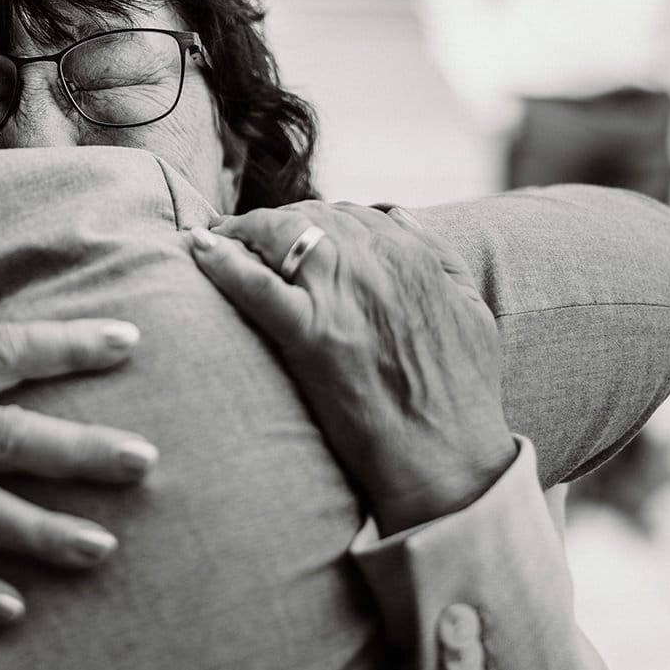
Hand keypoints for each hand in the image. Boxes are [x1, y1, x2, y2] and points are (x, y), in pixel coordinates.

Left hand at [190, 202, 513, 531]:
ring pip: (279, 234)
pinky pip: (254, 284)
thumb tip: (399, 215)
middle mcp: (375, 264)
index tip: (287, 232)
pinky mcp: (310, 333)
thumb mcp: (470, 308)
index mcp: (412, 256)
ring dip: (242, 230)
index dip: (311, 219)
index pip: (348, 213)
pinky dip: (221, 261)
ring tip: (217, 239)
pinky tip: (198, 248)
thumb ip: (438, 256)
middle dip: (273, 221)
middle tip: (242, 235)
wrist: (445, 455)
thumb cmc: (461, 393)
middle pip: (309, 216)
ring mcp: (340, 297)